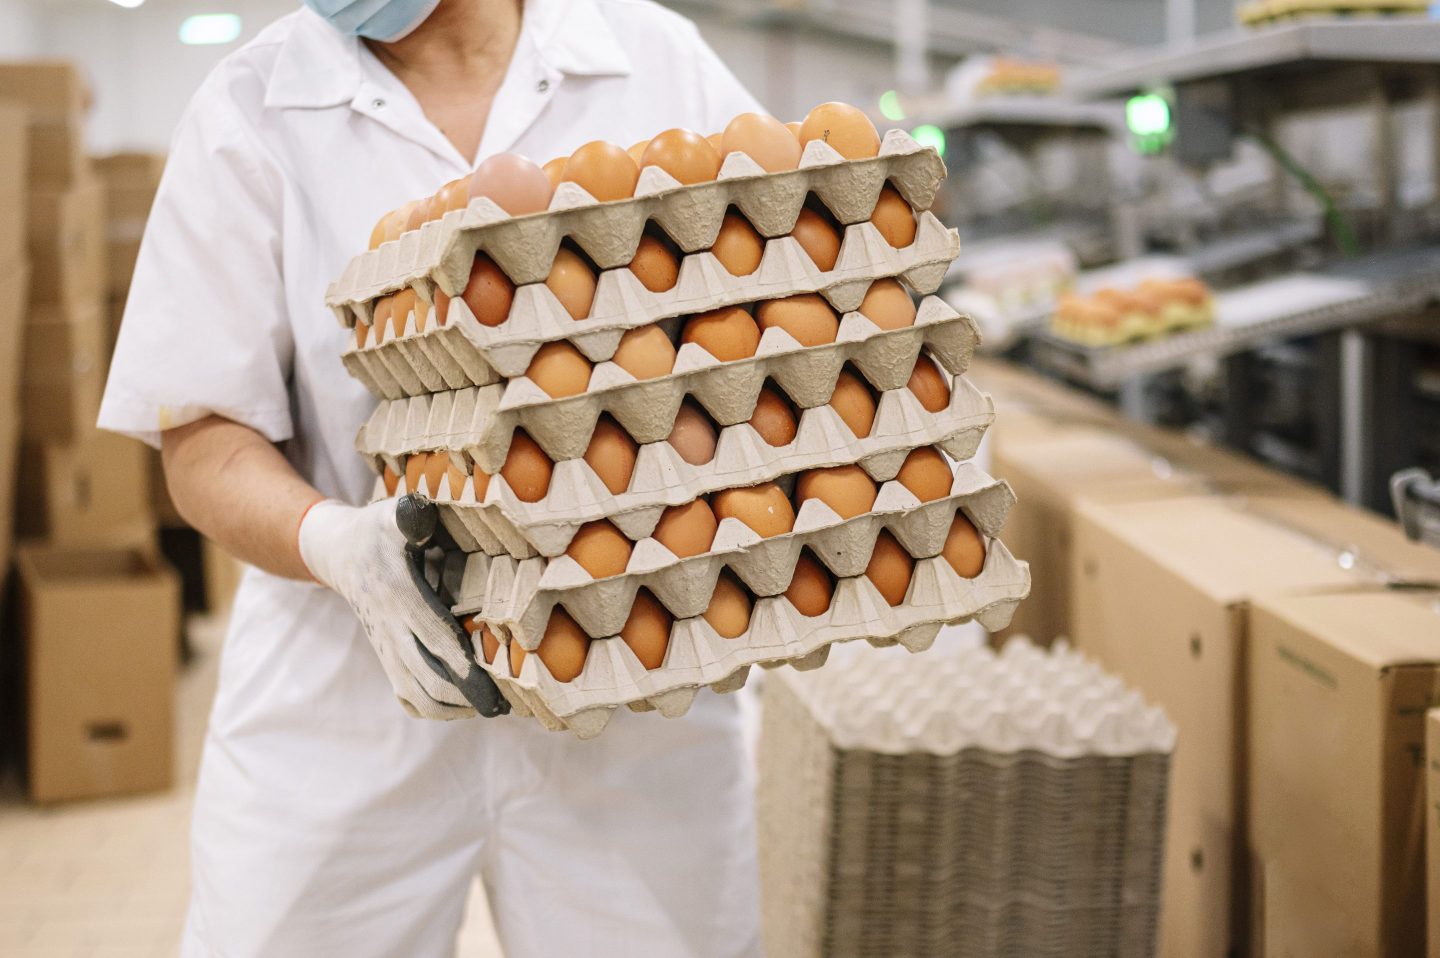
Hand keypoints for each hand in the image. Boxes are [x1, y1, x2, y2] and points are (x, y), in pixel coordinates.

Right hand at [298, 494, 508, 719]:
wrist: (339, 553)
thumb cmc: (377, 530)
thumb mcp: (392, 514)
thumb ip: (410, 516)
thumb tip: (420, 513)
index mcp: (399, 594)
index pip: (436, 640)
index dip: (466, 669)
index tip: (495, 689)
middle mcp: (390, 627)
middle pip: (428, 678)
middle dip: (468, 697)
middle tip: (504, 706)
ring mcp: (386, 646)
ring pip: (416, 695)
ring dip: (452, 708)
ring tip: (486, 706)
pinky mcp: (386, 656)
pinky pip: (406, 695)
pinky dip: (432, 708)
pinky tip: (459, 704)